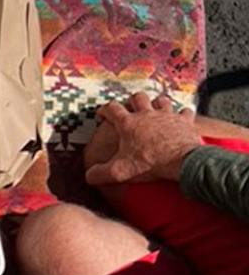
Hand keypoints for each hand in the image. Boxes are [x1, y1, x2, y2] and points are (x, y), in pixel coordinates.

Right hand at [84, 92, 202, 186]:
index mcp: (128, 124)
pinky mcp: (184, 121)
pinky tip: (180, 118)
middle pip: (137, 97)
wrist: (182, 161)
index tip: (102, 115)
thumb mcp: (120, 172)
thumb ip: (100, 174)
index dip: (105, 110)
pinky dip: (182, 114)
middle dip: (132, 100)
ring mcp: (167, 115)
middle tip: (130, 108)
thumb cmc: (150, 164)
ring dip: (156, 103)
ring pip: (160, 100)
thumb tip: (89, 176)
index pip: (112, 108)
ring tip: (154, 109)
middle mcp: (147, 114)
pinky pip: (185, 111)